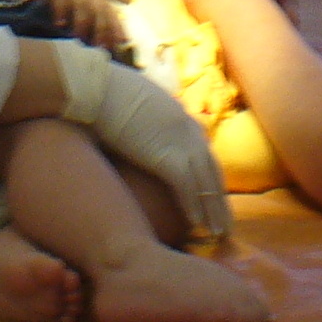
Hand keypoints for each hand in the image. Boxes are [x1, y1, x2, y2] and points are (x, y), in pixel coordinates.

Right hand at [28, 0, 125, 51]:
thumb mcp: (90, 4)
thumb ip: (101, 21)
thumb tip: (118, 41)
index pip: (112, 15)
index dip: (117, 28)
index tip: (121, 42)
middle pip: (99, 12)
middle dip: (101, 29)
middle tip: (99, 45)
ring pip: (81, 8)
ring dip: (81, 24)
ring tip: (77, 37)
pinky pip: (60, 2)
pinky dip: (60, 14)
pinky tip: (59, 24)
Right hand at [53, 41, 231, 237]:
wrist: (96, 88)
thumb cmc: (106, 94)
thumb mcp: (135, 105)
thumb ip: (146, 120)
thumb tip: (138, 134)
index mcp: (181, 117)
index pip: (203, 153)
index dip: (209, 178)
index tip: (213, 197)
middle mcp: (188, 129)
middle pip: (211, 171)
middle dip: (219, 199)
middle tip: (225, 224)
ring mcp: (180, 141)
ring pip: (205, 182)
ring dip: (213, 211)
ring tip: (218, 233)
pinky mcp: (166, 154)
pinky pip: (186, 186)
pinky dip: (192, 206)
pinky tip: (196, 224)